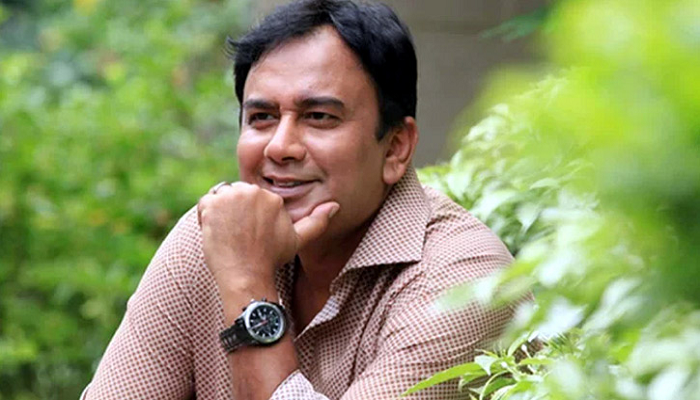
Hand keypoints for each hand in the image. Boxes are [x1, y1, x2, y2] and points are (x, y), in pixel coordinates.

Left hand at [197, 182, 338, 285]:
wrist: (246, 275)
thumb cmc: (271, 259)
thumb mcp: (298, 240)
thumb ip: (317, 221)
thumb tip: (335, 205)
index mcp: (271, 197)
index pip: (252, 199)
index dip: (248, 217)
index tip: (249, 235)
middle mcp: (252, 191)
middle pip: (236, 195)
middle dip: (235, 212)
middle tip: (239, 237)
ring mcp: (231, 197)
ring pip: (220, 198)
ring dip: (221, 213)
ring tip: (228, 236)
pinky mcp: (212, 204)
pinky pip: (204, 204)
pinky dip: (207, 218)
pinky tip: (217, 234)